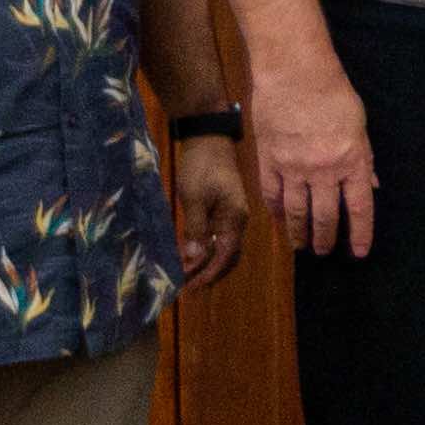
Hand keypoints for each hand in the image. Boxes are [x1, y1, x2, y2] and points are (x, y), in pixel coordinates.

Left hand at [167, 136, 251, 290]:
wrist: (208, 138)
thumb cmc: (201, 166)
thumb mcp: (194, 197)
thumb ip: (195, 228)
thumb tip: (193, 258)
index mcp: (235, 219)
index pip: (225, 256)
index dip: (208, 273)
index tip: (190, 286)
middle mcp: (237, 220)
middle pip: (228, 256)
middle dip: (209, 273)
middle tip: (187, 287)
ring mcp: (231, 214)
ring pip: (222, 247)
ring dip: (206, 262)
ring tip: (187, 274)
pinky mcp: (223, 208)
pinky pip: (216, 235)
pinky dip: (205, 248)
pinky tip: (191, 252)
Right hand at [250, 57, 375, 257]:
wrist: (295, 73)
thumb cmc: (334, 94)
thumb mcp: (361, 126)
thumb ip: (365, 159)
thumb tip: (373, 186)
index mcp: (353, 162)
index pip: (360, 208)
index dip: (360, 234)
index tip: (359, 252)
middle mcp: (324, 171)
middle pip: (326, 216)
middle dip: (326, 238)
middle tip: (324, 251)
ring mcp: (293, 168)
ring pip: (296, 212)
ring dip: (299, 233)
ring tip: (301, 246)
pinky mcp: (268, 160)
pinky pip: (271, 194)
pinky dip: (275, 211)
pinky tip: (278, 221)